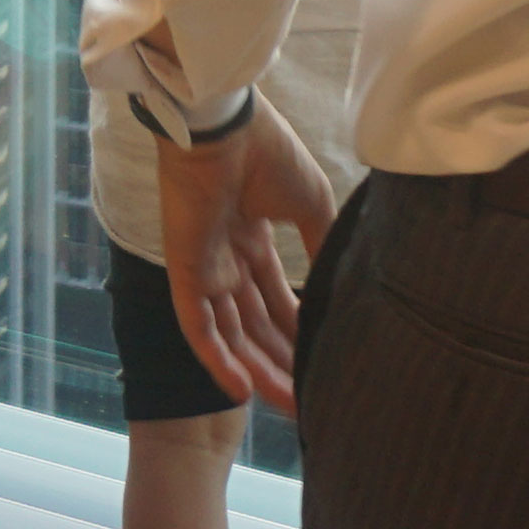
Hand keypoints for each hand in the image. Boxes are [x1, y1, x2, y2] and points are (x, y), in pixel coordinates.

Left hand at [156, 106, 340, 415]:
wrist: (224, 122)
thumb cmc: (266, 151)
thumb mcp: (310, 203)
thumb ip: (322, 245)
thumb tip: (344, 287)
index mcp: (252, 238)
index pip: (276, 299)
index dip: (300, 333)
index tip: (325, 365)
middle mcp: (227, 258)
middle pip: (256, 325)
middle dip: (284, 363)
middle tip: (314, 402)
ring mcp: (204, 265)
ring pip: (232, 334)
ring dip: (259, 371)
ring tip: (292, 406)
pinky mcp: (184, 269)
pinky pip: (196, 325)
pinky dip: (217, 359)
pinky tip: (242, 390)